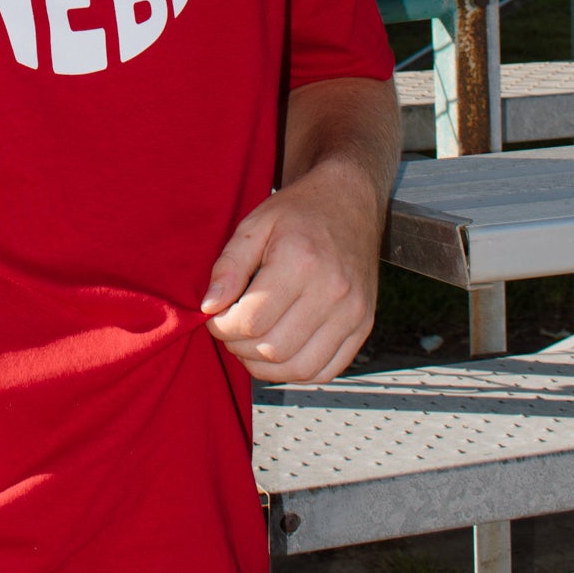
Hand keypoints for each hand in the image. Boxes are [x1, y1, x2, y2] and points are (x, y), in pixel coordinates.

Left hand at [200, 159, 382, 384]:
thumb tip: (209, 308)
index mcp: (301, 262)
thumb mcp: (254, 225)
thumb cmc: (297, 212)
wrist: (349, 201)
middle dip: (239, 348)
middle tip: (230, 330)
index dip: (222, 327)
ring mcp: (353, 312)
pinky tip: (279, 352)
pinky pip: (327, 370)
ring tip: (250, 345)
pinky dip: (297, 371)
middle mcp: (333, 291)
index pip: (251, 321)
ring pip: (300, 368)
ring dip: (265, 367)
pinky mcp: (364, 325)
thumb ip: (229, 266)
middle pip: (273, 349)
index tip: (215, 316)